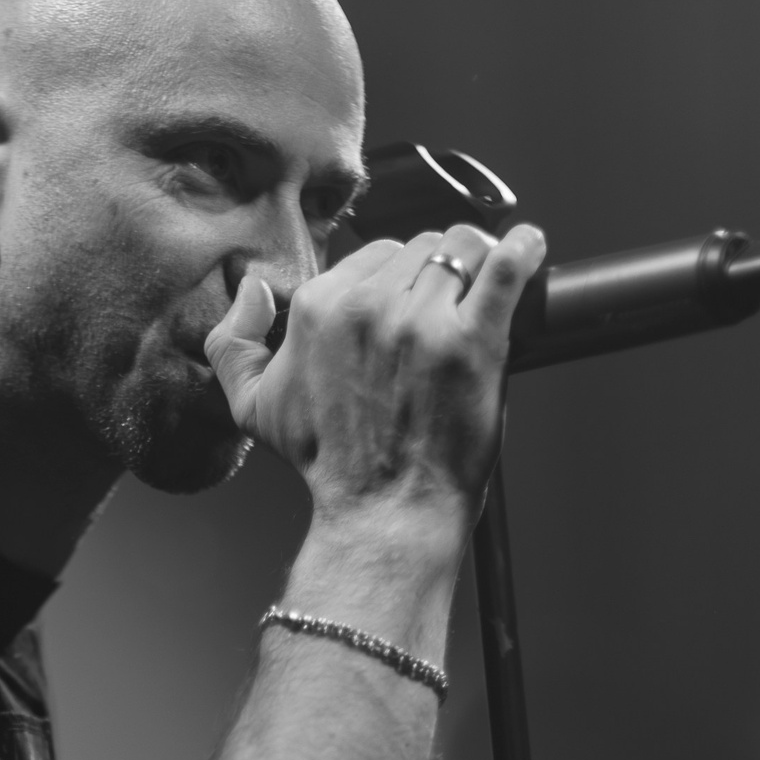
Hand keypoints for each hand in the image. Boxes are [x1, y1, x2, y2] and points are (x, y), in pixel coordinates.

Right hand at [206, 220, 547, 525]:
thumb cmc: (327, 464)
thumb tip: (249, 287)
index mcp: (317, 310)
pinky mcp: (472, 340)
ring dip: (476, 266)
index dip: (396, 281)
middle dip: (435, 274)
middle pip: (420, 246)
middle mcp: (366, 308)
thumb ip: (231, 344)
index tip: (406, 312)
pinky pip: (506, 266)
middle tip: (441, 318)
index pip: (374, 253)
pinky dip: (522, 251)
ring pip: (462, 249)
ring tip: (480, 297)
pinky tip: (528, 249)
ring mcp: (422, 322)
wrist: (383, 513)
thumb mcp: (253, 409)